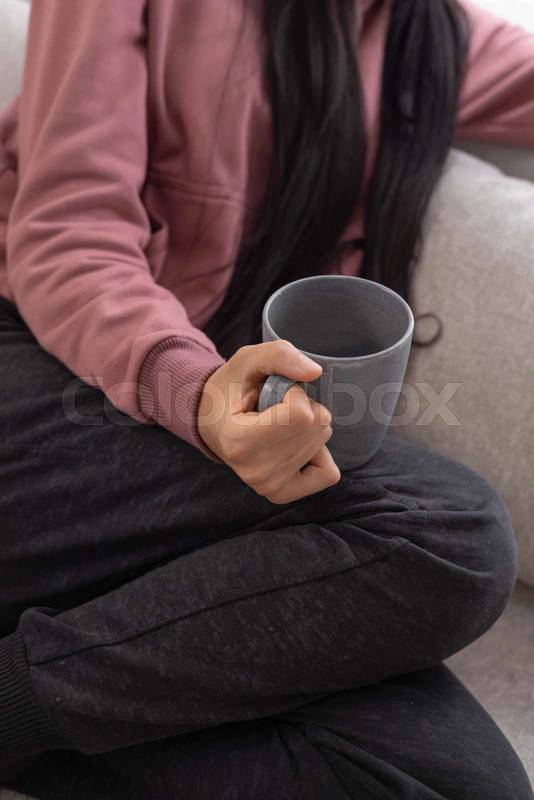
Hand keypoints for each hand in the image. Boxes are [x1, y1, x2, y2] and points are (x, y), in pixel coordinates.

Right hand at [197, 341, 340, 502]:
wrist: (211, 422)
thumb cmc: (230, 389)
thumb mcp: (248, 360)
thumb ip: (279, 356)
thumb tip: (315, 372)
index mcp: (239, 441)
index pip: (301, 414)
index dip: (293, 393)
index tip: (272, 394)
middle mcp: (254, 472)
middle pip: (315, 427)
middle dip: (303, 408)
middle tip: (274, 410)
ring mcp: (268, 487)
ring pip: (321, 443)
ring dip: (307, 427)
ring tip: (278, 424)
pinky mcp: (282, 494)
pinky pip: (328, 473)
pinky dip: (319, 452)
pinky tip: (294, 444)